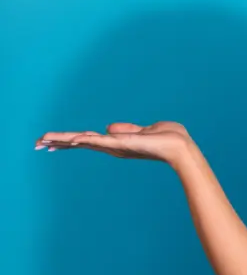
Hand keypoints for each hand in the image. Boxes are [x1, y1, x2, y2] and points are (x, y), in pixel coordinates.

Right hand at [35, 121, 192, 164]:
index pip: (88, 140)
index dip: (69, 139)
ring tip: (44, 140)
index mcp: (118, 143)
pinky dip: (86, 140)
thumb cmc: (169, 139)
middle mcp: (114, 147)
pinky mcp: (124, 145)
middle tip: (37, 142)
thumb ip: (127, 129)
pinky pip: (101, 141)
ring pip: (85, 142)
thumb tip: (108, 127)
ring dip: (65, 140)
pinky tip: (72, 139)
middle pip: (81, 142)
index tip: (49, 140)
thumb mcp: (145, 130)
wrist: (182, 148)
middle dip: (59, 142)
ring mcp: (117, 147)